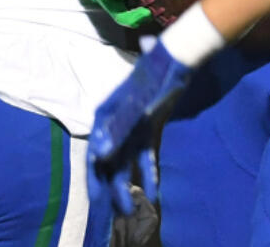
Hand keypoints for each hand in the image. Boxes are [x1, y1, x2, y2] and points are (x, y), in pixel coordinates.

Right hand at [87, 38, 193, 215]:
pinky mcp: (148, 131)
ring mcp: (132, 127)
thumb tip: (101, 150)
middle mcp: (116, 122)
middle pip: (109, 160)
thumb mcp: (138, 98)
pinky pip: (146, 156)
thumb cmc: (155, 72)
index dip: (95, 172)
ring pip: (126, 162)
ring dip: (127, 185)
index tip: (96, 195)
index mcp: (107, 113)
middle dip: (110, 186)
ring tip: (130, 209)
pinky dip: (149, 172)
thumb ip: (119, 124)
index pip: (96, 149)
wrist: (175, 57)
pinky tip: (154, 191)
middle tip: (115, 211)